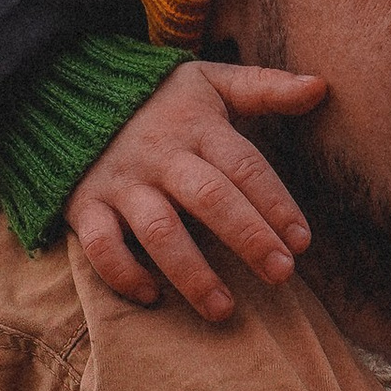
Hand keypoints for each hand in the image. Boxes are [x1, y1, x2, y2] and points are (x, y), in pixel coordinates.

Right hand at [67, 58, 327, 316]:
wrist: (70, 92)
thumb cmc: (158, 98)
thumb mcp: (209, 82)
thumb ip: (264, 87)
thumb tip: (321, 87)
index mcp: (196, 126)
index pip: (244, 166)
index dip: (275, 203)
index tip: (302, 242)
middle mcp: (160, 155)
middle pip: (209, 198)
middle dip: (247, 238)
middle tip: (281, 275)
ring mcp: (120, 182)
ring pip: (158, 231)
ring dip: (192, 272)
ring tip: (224, 309)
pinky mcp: (84, 205)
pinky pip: (100, 246)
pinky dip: (123, 274)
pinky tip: (153, 297)